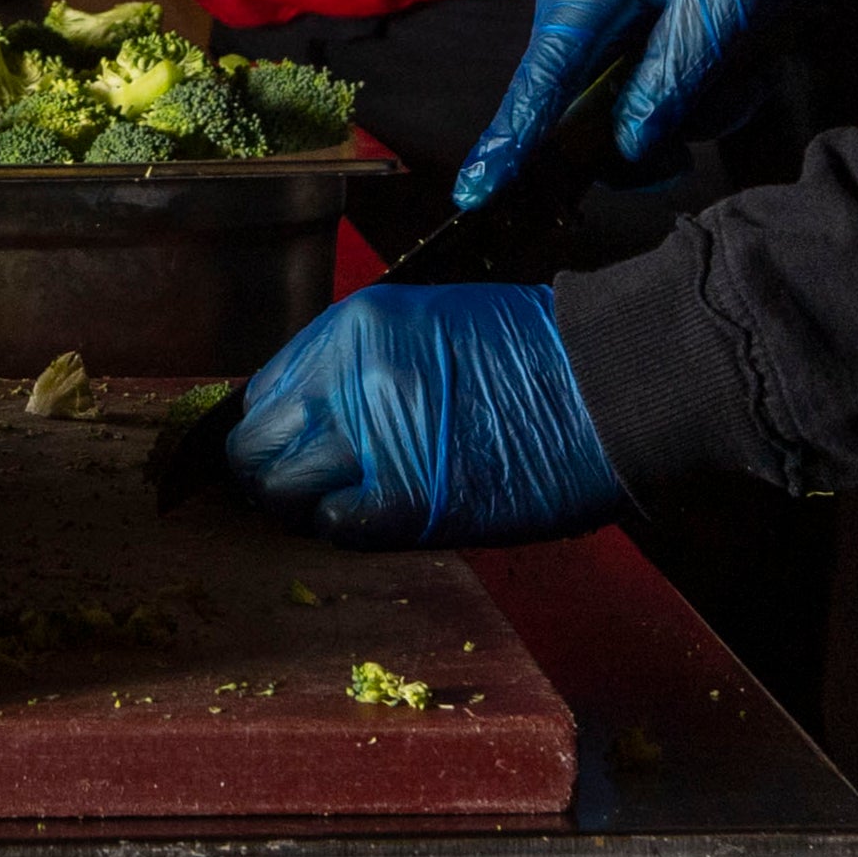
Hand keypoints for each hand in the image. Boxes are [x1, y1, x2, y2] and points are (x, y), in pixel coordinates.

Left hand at [220, 280, 627, 546]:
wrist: (601, 385)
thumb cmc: (529, 355)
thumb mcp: (424, 327)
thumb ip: (358, 365)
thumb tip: (312, 411)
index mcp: (350, 331)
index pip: (264, 391)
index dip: (270, 426)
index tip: (284, 443)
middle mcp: (345, 382)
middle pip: (256, 444)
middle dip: (265, 470)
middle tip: (296, 484)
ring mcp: (370, 443)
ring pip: (282, 492)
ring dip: (298, 506)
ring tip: (335, 504)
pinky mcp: (404, 502)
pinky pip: (335, 527)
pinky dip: (341, 529)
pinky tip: (371, 517)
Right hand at [453, 0, 822, 210]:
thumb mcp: (724, 2)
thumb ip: (672, 81)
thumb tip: (627, 149)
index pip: (541, 76)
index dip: (510, 140)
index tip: (477, 193)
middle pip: (584, 100)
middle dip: (652, 126)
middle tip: (717, 118)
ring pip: (622, 96)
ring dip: (688, 103)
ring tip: (747, 69)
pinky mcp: (624, 9)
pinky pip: (641, 74)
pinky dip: (691, 83)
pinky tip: (736, 60)